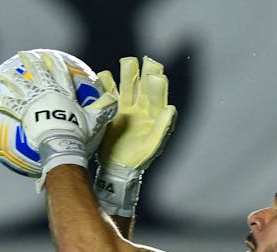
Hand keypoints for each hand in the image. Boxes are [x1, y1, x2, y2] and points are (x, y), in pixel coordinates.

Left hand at [0, 49, 117, 178]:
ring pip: (21, 87)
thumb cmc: (79, 133)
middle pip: (38, 74)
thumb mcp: (94, 121)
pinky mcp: (25, 113)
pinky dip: (2, 102)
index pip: (59, 74)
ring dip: (11, 80)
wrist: (62, 141)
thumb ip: (103, 109)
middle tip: (24, 55)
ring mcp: (35, 102)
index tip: (48, 55)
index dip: (54, 63)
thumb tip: (115, 101)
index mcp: (64, 94)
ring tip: (2, 74)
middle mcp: (48, 94)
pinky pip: (10, 106)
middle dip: (31, 63)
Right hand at [94, 56, 177, 215]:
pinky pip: (109, 93)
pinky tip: (104, 75)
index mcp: (154, 115)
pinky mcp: (110, 111)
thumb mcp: (152, 146)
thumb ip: (162, 128)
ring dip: (126, 74)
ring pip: (126, 86)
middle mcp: (141, 108)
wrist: (116, 167)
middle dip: (142, 73)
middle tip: (144, 59)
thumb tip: (171, 109)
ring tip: (126, 62)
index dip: (156, 86)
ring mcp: (125, 108)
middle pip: (142, 86)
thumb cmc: (138, 158)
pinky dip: (106, 84)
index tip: (154, 75)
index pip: (157, 96)